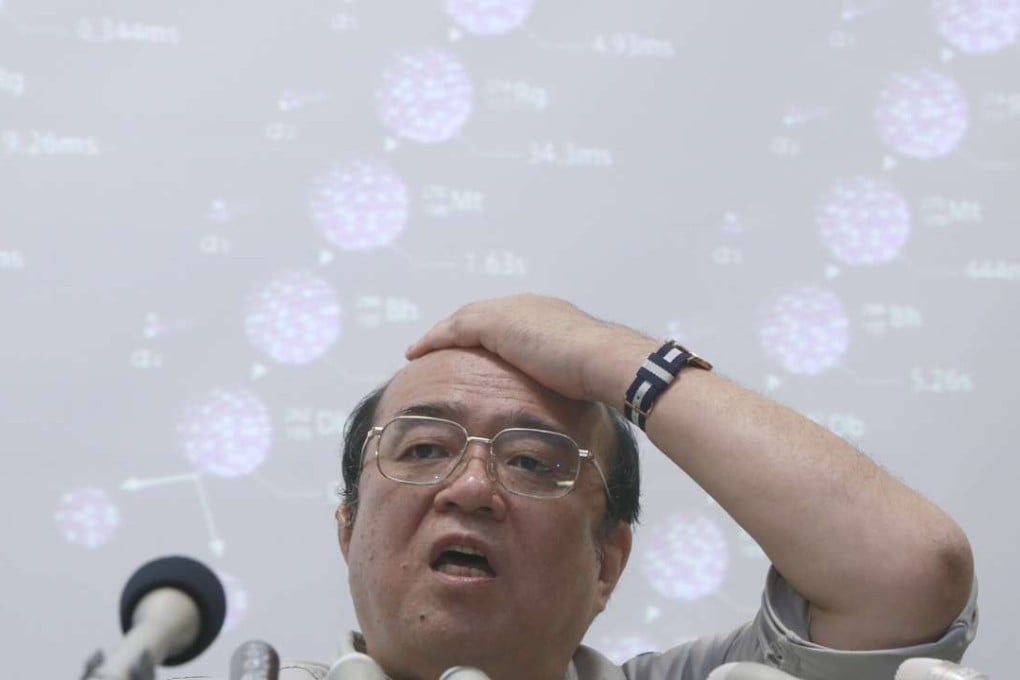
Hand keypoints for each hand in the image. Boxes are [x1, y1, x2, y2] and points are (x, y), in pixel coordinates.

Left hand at [405, 294, 655, 404]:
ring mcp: (511, 311)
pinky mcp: (495, 322)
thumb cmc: (602, 375)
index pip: (508, 321)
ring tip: (420, 349)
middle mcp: (528, 306)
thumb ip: (566, 380)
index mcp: (549, 315)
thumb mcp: (580, 375)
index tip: (475, 350)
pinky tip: (418, 352)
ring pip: (463, 319)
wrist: (603, 360)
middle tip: (438, 344)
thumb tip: (568, 399)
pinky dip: (435, 339)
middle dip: (459, 328)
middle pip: (481, 315)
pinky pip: (454, 329)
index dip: (487, 334)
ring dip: (441, 333)